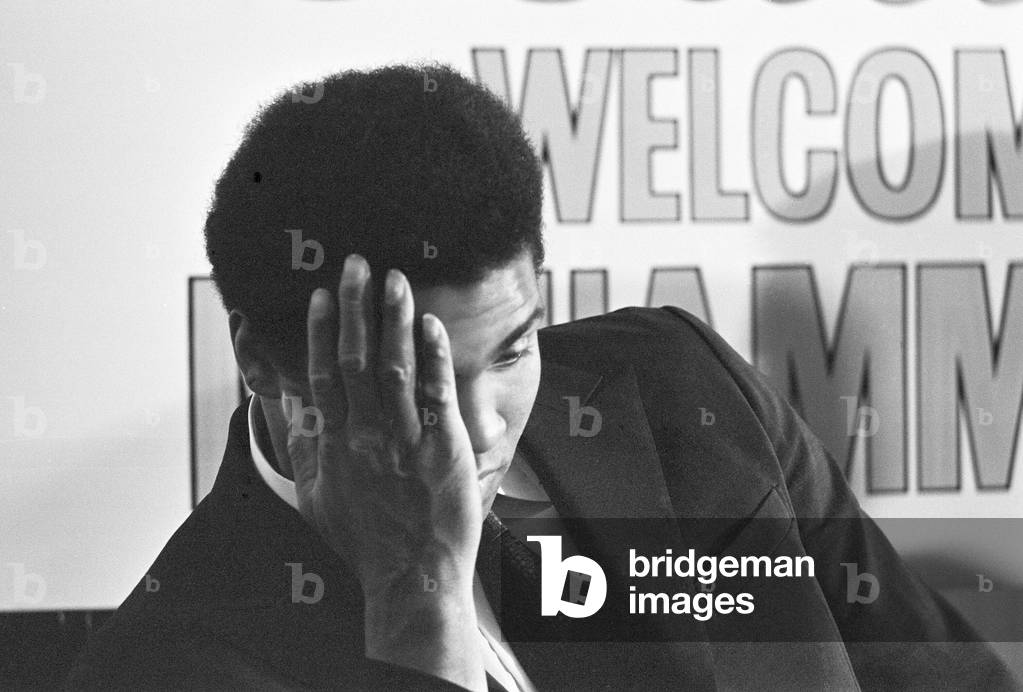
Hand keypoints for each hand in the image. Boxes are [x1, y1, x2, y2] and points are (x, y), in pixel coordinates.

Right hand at [286, 254, 484, 688]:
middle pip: (354, 360)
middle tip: (357, 264)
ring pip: (393, 368)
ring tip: (395, 279)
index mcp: (332, 446)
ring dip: (393, 320)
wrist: (410, 579)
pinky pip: (435, 394)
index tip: (322, 295)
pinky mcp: (440, 448)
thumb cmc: (365, 538)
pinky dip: (432, 357)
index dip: (322, 332)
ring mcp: (402, 442)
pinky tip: (431, 325)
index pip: (322, 375)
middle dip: (355, 308)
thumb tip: (285, 400)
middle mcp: (363, 437)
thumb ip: (302, 442)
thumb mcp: (316, 492)